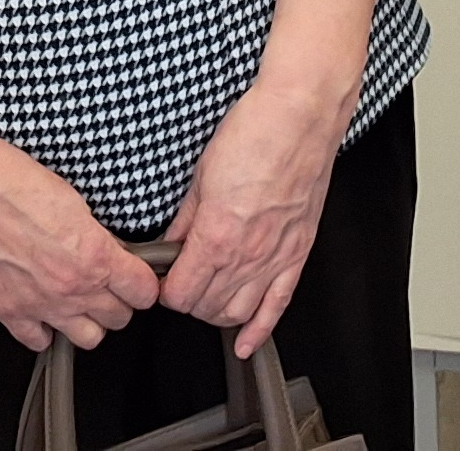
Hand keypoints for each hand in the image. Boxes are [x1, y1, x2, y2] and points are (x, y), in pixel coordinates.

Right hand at [0, 134, 162, 350]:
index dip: (143, 283)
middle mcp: (71, 287)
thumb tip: (111, 253)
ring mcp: (39, 304)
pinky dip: (45, 329)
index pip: (143, 293)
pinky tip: (42, 307)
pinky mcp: (7, 310)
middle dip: (118, 300)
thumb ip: (97, 237)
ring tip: (78, 299)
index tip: (137, 277)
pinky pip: (39, 341)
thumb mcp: (74, 201)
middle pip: (119, 318)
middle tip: (107, 284)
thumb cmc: (13, 180)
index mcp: (94, 256)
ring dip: (88, 321)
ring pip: (88, 338)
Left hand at [158, 81, 348, 357]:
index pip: (180, 292)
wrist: (299, 117)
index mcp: (216, 234)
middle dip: (186, 302)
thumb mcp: (201, 174)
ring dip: (216, 315)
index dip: (165, 291)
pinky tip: (246, 342)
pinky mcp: (297, 253)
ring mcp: (275, 257)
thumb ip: (184, 218)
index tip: (160, 280)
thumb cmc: (254, 134)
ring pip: (238, 313)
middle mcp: (247, 254)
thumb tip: (170, 242)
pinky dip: (260, 331)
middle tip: (180, 283)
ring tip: (206, 298)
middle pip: (206, 307)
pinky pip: (278, 306)